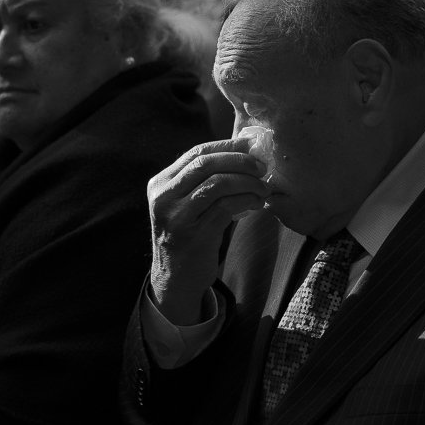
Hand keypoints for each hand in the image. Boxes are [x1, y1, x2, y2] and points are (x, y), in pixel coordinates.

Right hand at [145, 139, 268, 323]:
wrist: (176, 278)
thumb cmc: (190, 235)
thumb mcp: (186, 203)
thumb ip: (204, 180)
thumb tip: (245, 152)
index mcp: (161, 183)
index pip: (196, 153)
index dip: (228, 145)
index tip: (252, 145)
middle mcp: (163, 197)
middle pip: (205, 163)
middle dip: (239, 161)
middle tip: (262, 167)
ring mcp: (176, 216)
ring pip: (217, 184)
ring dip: (247, 182)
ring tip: (263, 188)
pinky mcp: (193, 234)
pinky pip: (225, 207)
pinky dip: (246, 200)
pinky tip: (257, 203)